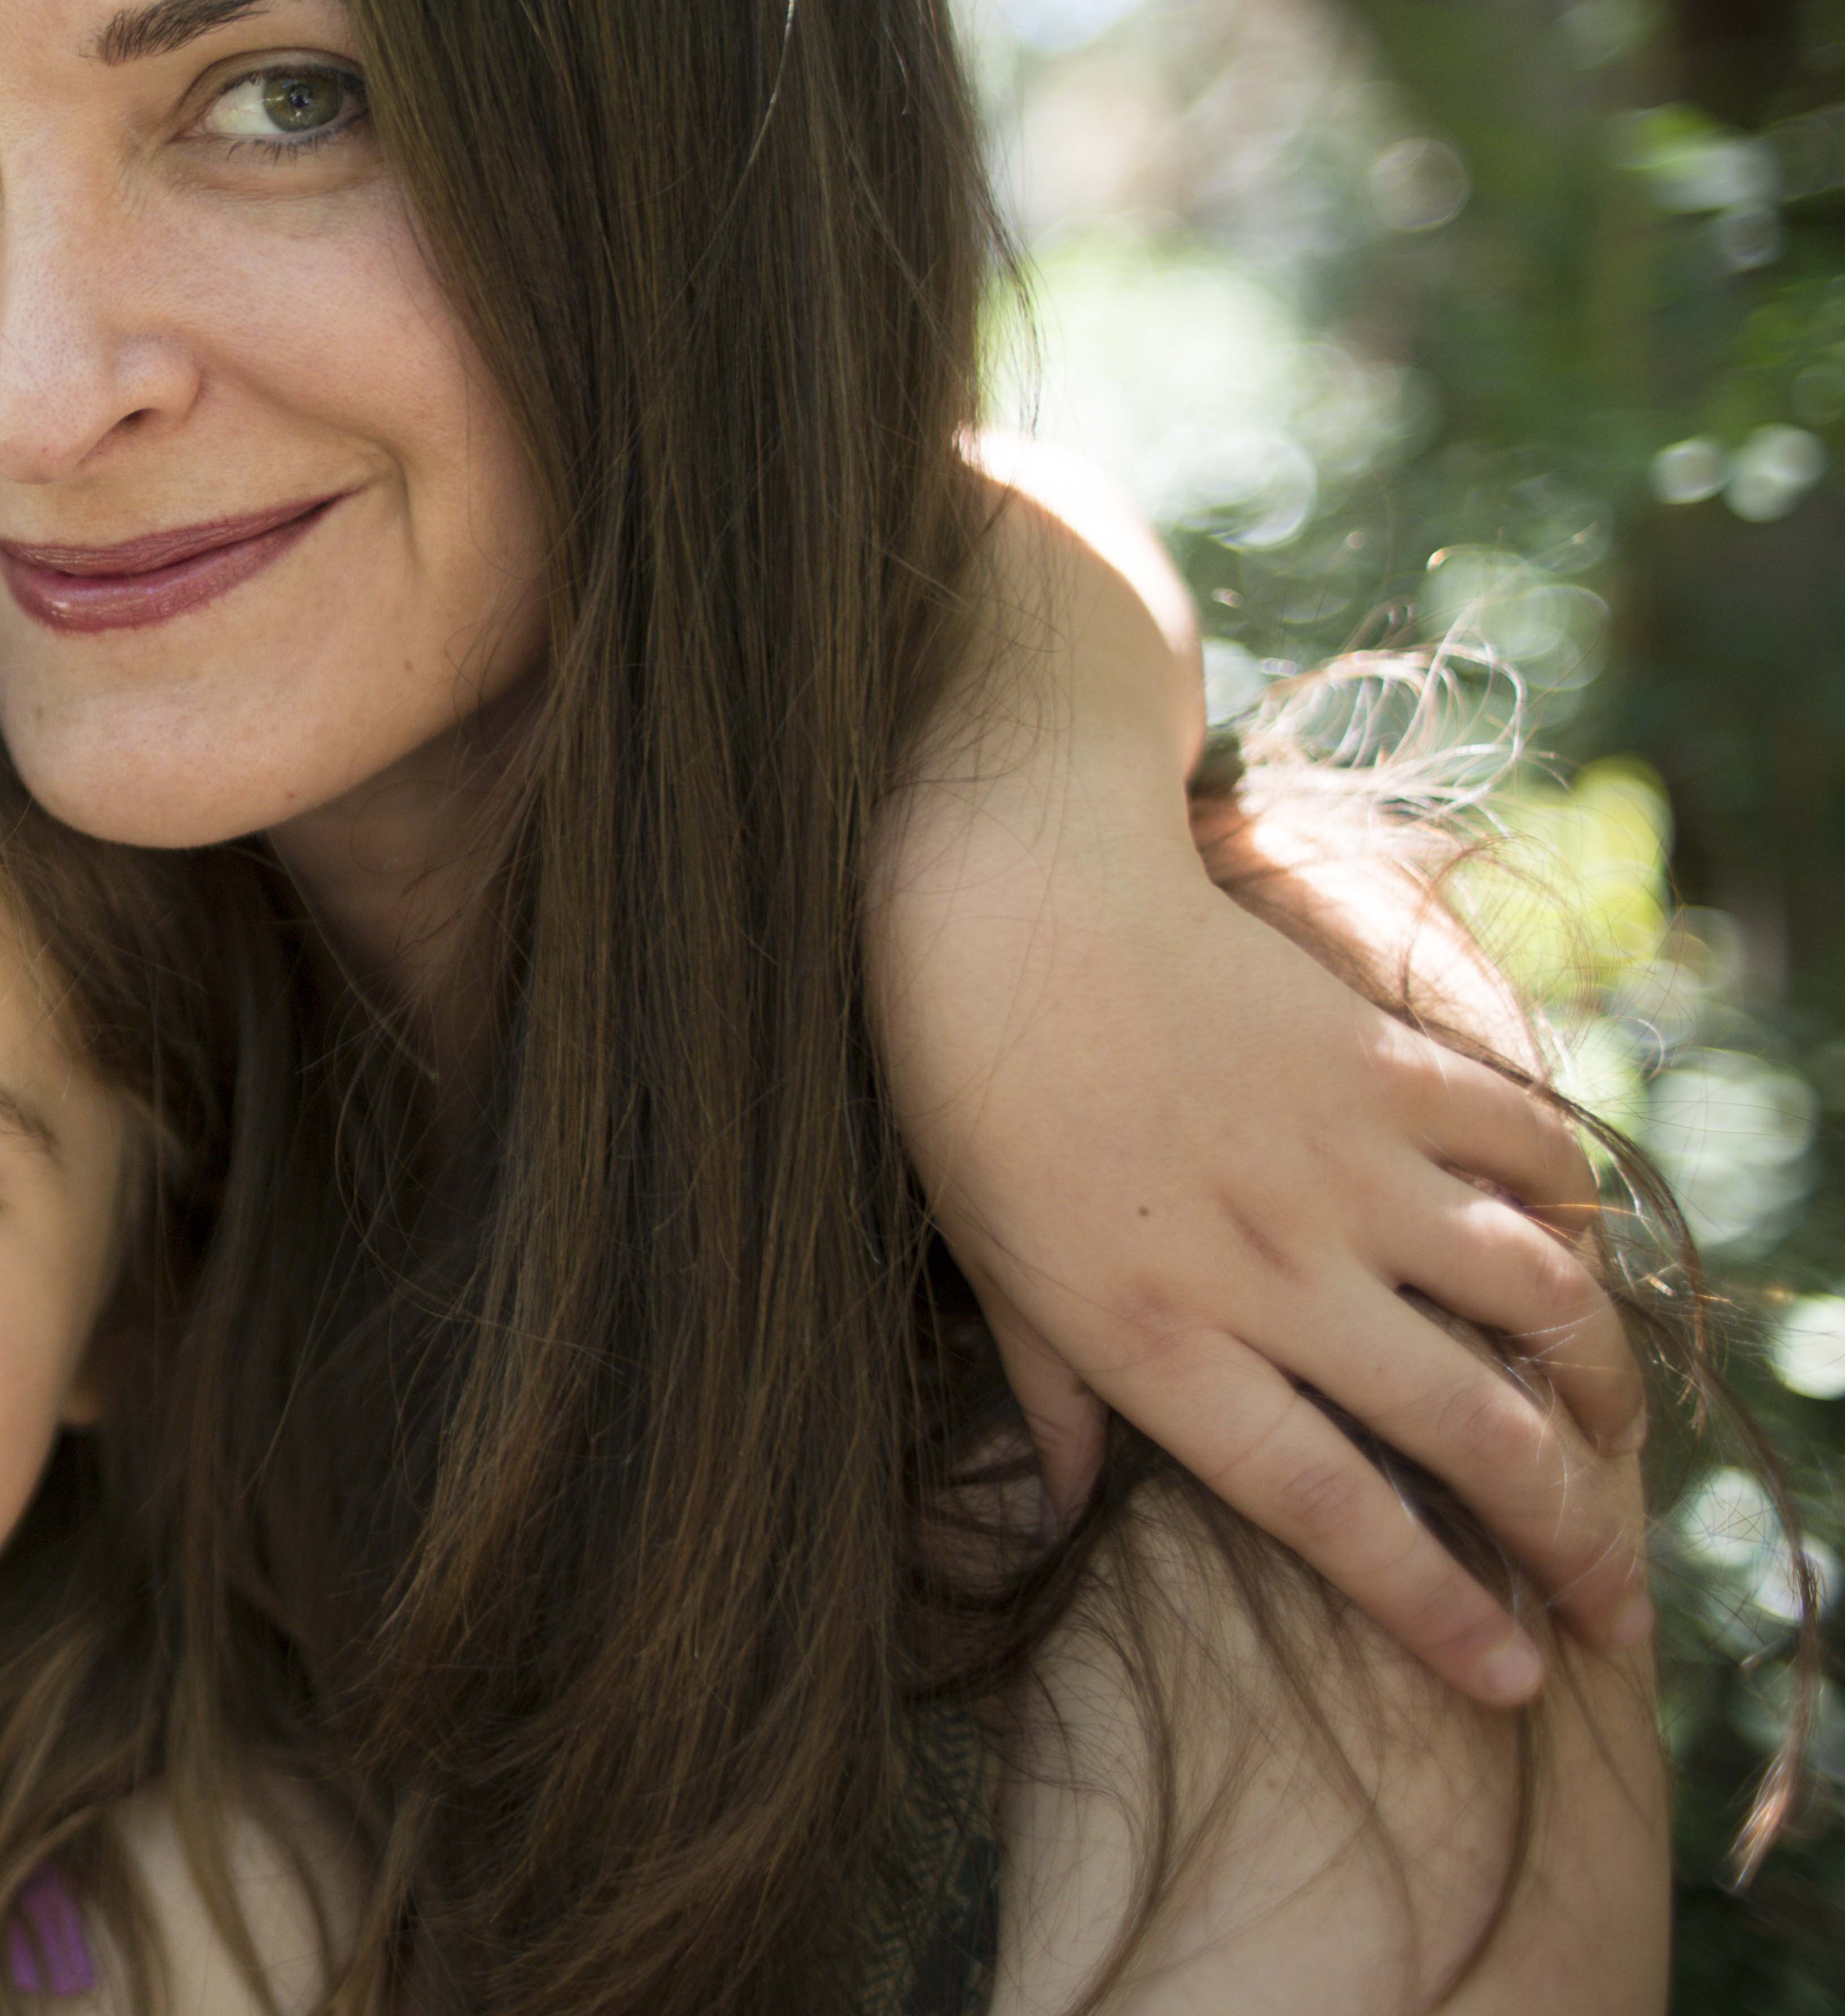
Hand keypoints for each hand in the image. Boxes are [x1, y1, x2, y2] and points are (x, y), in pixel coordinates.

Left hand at [898, 777, 1650, 1709]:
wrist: (1008, 901)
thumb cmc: (968, 1091)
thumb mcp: (990, 1266)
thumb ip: (1047, 1397)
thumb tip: (1050, 1522)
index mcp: (1164, 1334)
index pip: (1326, 1507)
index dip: (1429, 1604)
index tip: (1509, 1682)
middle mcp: (1272, 1268)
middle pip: (1466, 1434)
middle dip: (1565, 1542)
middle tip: (1613, 1615)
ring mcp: (1340, 1164)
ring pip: (1532, 1303)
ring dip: (1598, 1389)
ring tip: (1615, 1447)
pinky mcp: (1381, 1066)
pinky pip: (1515, 1149)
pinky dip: (1566, 1204)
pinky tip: (1575, 1250)